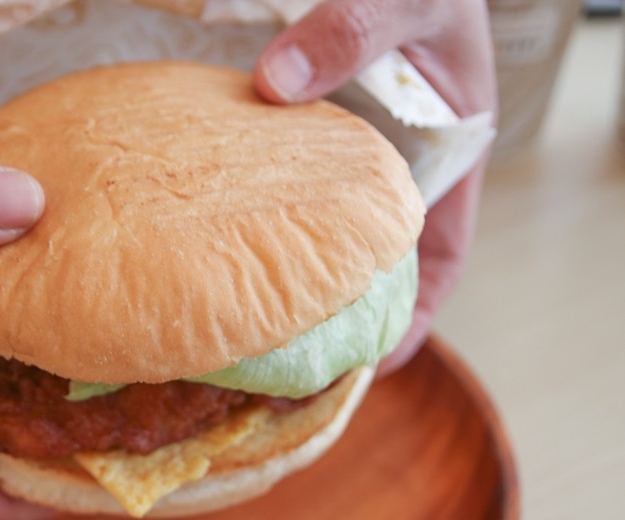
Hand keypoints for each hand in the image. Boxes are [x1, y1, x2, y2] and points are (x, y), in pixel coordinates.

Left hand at [254, 0, 495, 373]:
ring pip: (308, 229)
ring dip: (279, 271)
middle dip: (334, 313)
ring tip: (231, 314)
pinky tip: (198, 230)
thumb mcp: (406, 0)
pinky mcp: (288, 132)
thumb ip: (353, 31)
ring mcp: (332, 156)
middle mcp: (385, 170)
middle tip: (282, 359)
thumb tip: (277, 83)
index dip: (416, 317)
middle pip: (365, 262)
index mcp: (440, 160)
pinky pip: (265, 183)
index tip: (379, 364)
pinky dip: (240, 210)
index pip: (440, 259)